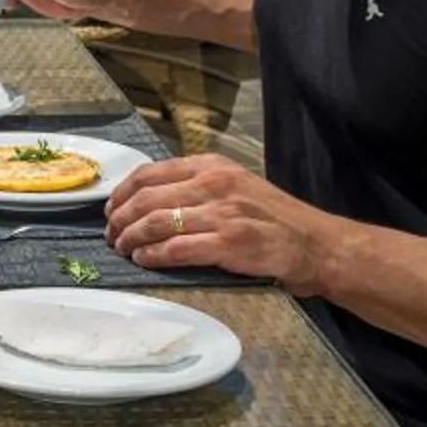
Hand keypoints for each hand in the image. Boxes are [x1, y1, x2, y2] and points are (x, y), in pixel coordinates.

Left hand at [106, 154, 335, 294]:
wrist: (315, 244)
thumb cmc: (273, 218)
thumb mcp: (235, 185)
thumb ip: (197, 186)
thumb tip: (149, 200)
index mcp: (212, 166)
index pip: (150, 173)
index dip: (123, 192)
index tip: (112, 208)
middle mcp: (214, 184)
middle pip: (147, 198)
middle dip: (120, 219)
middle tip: (111, 235)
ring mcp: (222, 214)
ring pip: (157, 222)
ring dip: (131, 239)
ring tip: (122, 249)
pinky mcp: (229, 244)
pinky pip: (177, 249)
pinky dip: (153, 255)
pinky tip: (144, 260)